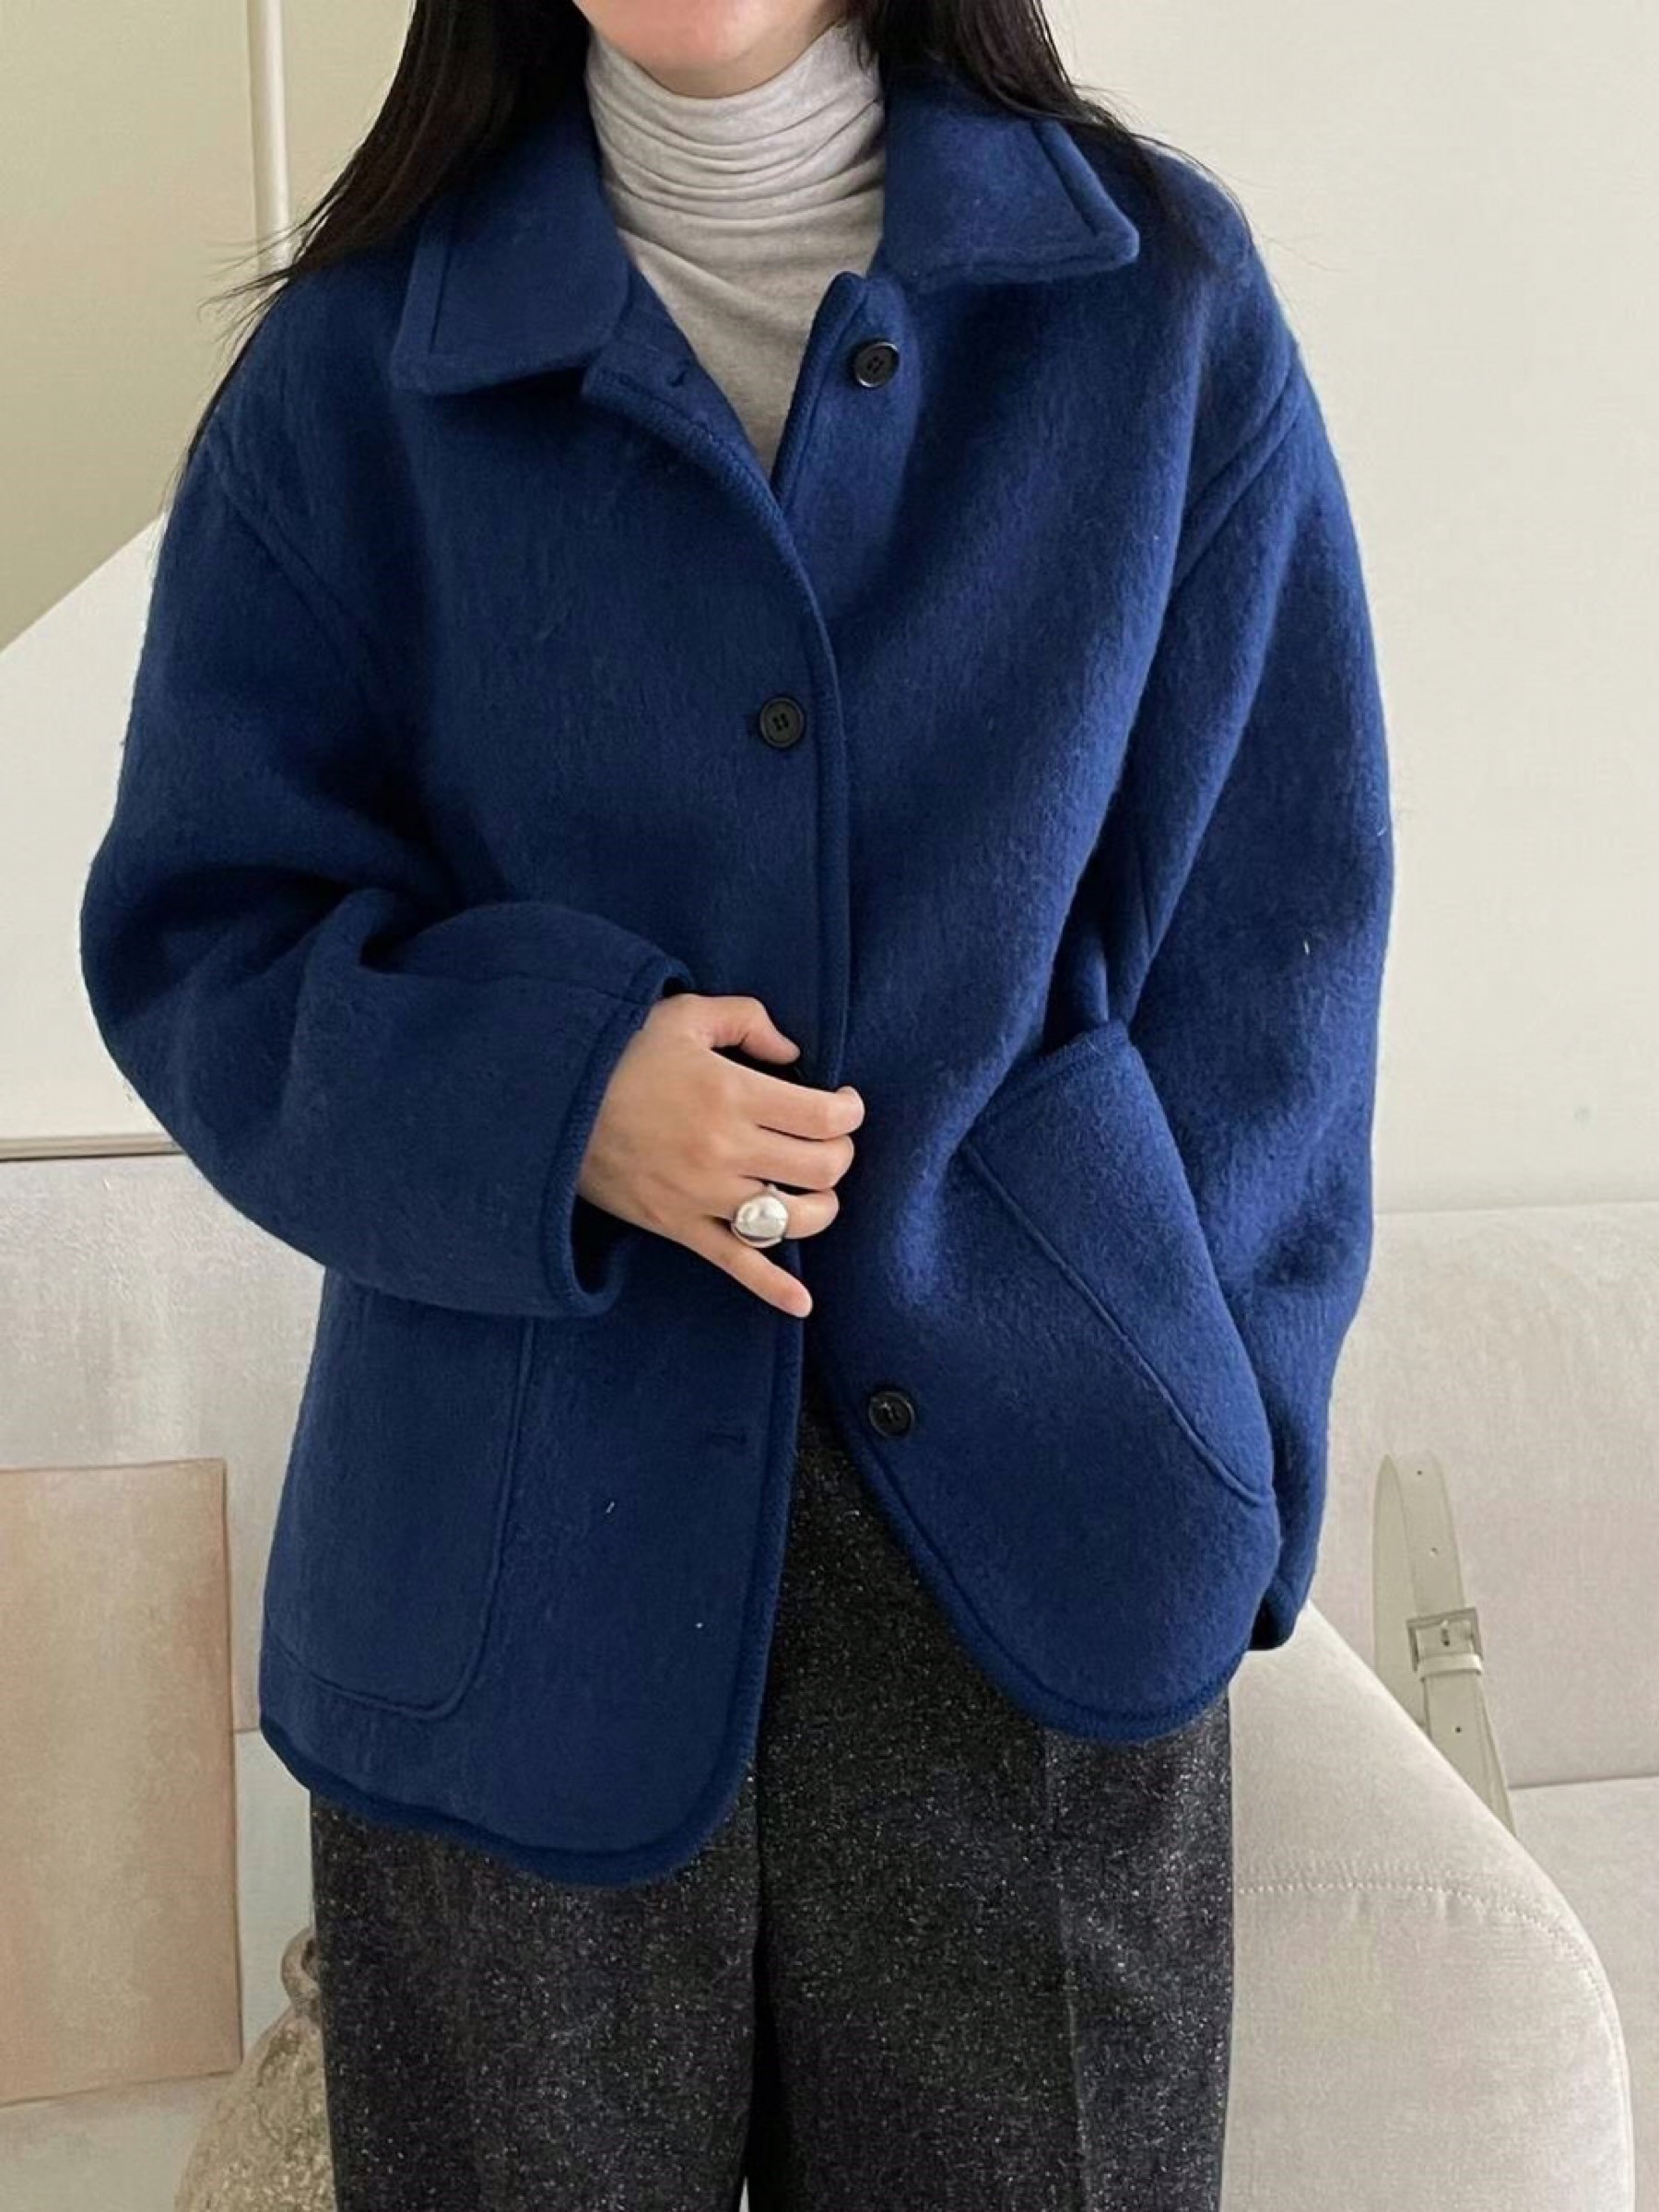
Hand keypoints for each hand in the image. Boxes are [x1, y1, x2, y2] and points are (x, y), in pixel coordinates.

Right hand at [577, 992, 864, 1317]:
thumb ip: (748, 1021)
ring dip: (820, 1206)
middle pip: (822, 1169)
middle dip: (839, 1153)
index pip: (825, 1118)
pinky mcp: (680, 1226)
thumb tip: (792, 1054)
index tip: (843, 1103)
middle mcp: (726, 1150)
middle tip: (827, 1140)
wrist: (548, 1103)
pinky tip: (802, 1302)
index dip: (849, 1112)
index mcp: (733, 1094)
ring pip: (794, 1220)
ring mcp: (704, 1195)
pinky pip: (736, 1265)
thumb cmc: (619, 1052)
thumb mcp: (685, 1014)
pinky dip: (773, 1287)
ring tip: (812, 1188)